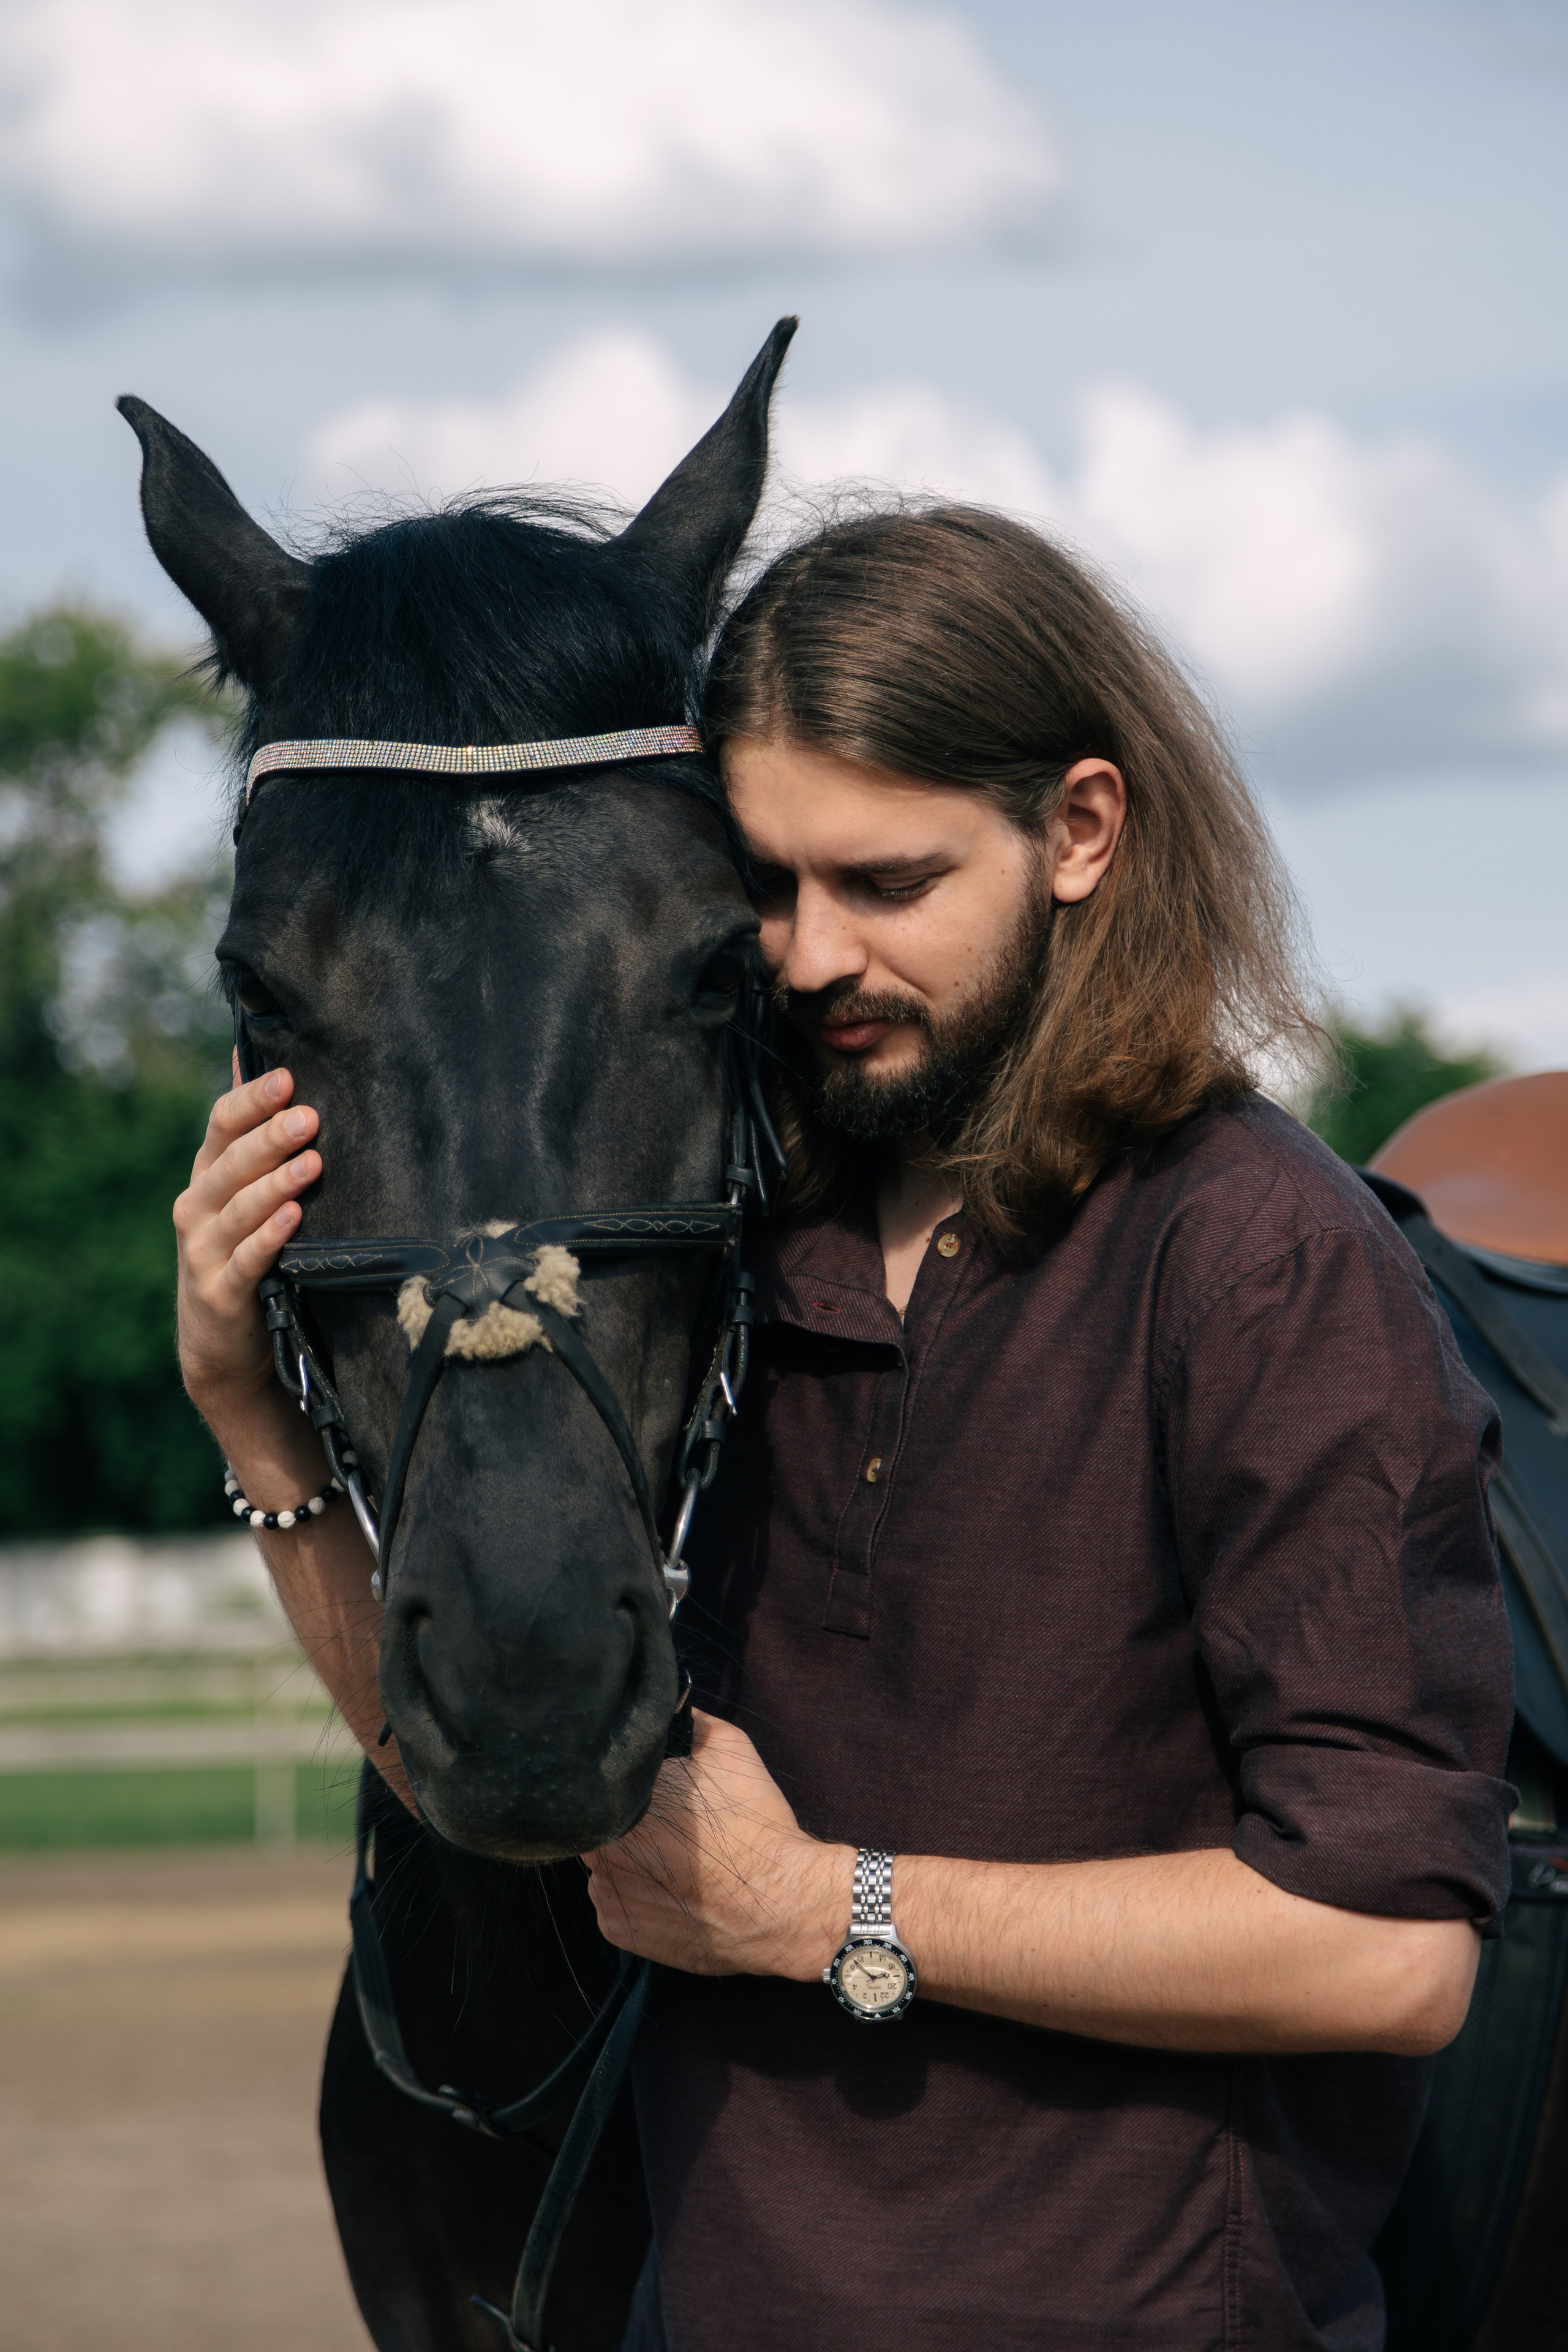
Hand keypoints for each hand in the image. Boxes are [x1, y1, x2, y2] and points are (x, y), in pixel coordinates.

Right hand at [174, 1059, 320, 1409]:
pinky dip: (270, 1238)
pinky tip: (294, 1218)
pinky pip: (248, 1259)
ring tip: (313, 1163)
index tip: (289, 1076)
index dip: (253, 1100)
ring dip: (276, 1184)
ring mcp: (204, 1250)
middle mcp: (198, 1206)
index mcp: (207, 1175)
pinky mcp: (221, 1292)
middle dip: (270, 1137)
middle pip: (233, 1162)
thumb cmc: (241, 1250)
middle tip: (309, 1117)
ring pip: (240, 1209)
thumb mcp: (239, 1192)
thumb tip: (249, 1054)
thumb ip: (246, 1132)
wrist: (220, 1343)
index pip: (222, 1124)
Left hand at [584, 1712, 851, 1981]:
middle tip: (670, 1828)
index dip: (630, 1788)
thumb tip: (677, 1703)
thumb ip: (691, 1721)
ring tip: (674, 1862)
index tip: (658, 1797)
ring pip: (603, 1867)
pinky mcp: (616, 1931)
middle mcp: (601, 1851)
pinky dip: (635, 1899)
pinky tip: (671, 1892)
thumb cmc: (755, 1826)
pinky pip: (613, 1905)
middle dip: (629, 1824)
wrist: (782, 1903)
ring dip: (627, 1863)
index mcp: (622, 1803)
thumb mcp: (730, 1750)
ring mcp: (605, 1895)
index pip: (604, 1786)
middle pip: (600, 1826)